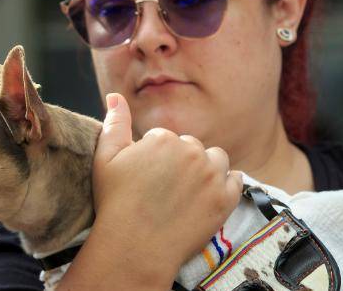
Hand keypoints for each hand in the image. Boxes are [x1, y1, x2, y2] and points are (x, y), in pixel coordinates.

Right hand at [88, 93, 242, 281]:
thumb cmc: (116, 203)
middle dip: (181, 162)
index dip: (155, 157)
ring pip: (216, 160)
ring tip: (188, 191)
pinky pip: (236, 180)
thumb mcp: (105, 158)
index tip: (147, 177)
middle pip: (192, 148)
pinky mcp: (226, 199)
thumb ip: (114, 123)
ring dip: (207, 169)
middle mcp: (192, 151)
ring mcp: (212, 176)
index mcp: (164, 138)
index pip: (166, 139)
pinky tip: (209, 195)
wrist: (134, 247)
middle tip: (165, 188)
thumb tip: (115, 95)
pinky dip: (227, 185)